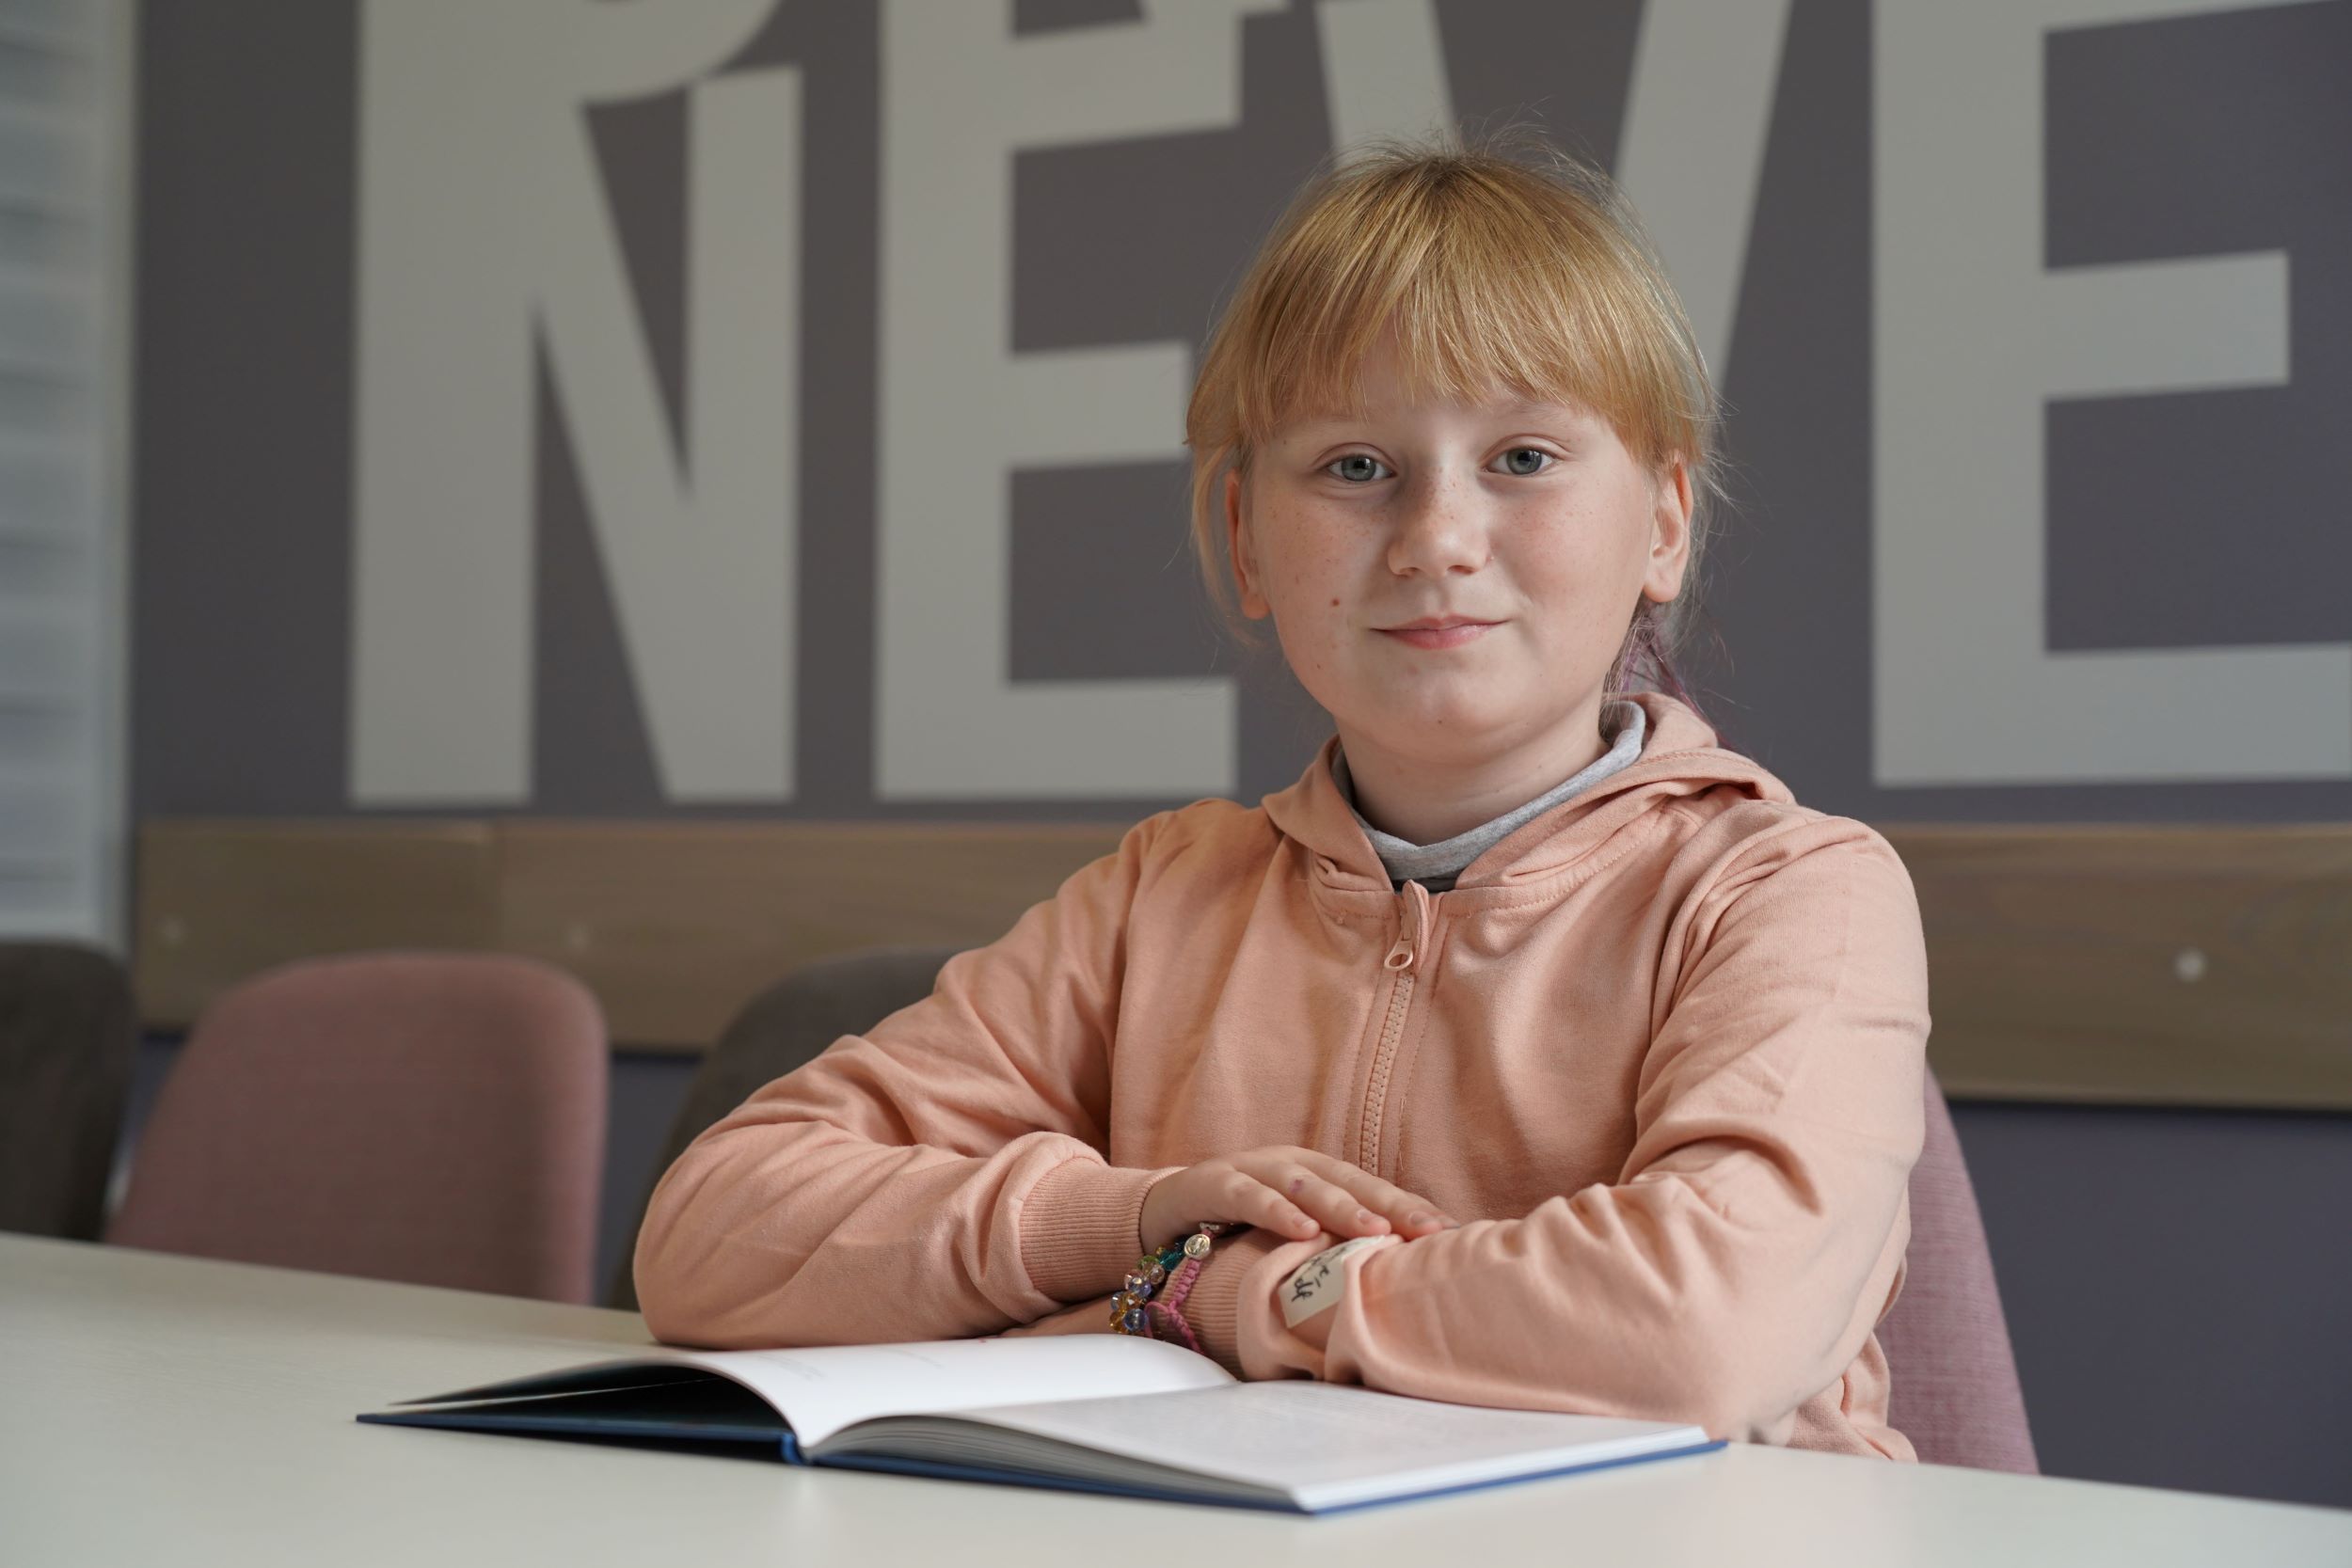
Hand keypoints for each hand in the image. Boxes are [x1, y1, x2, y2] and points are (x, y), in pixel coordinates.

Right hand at [1138, 1145, 1457, 1251]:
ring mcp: (1252, 1169)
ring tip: (1374, 1228)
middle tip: (1430, 1231)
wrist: (1161, 1211)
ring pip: (1303, 1184)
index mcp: (1317, 1175)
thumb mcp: (1290, 1235)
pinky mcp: (1213, 1182)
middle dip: (1392, 1204)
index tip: (1451, 1233)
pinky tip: (1301, 1229)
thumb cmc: (1239, 1228)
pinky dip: (1275, 1210)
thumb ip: (1332, 1247)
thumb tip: (1394, 1284)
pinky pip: (1247, 1195)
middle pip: (1350, 1182)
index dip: (1411, 1207)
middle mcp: (1291, 1165)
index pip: (1373, 1189)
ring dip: (1340, 1206)